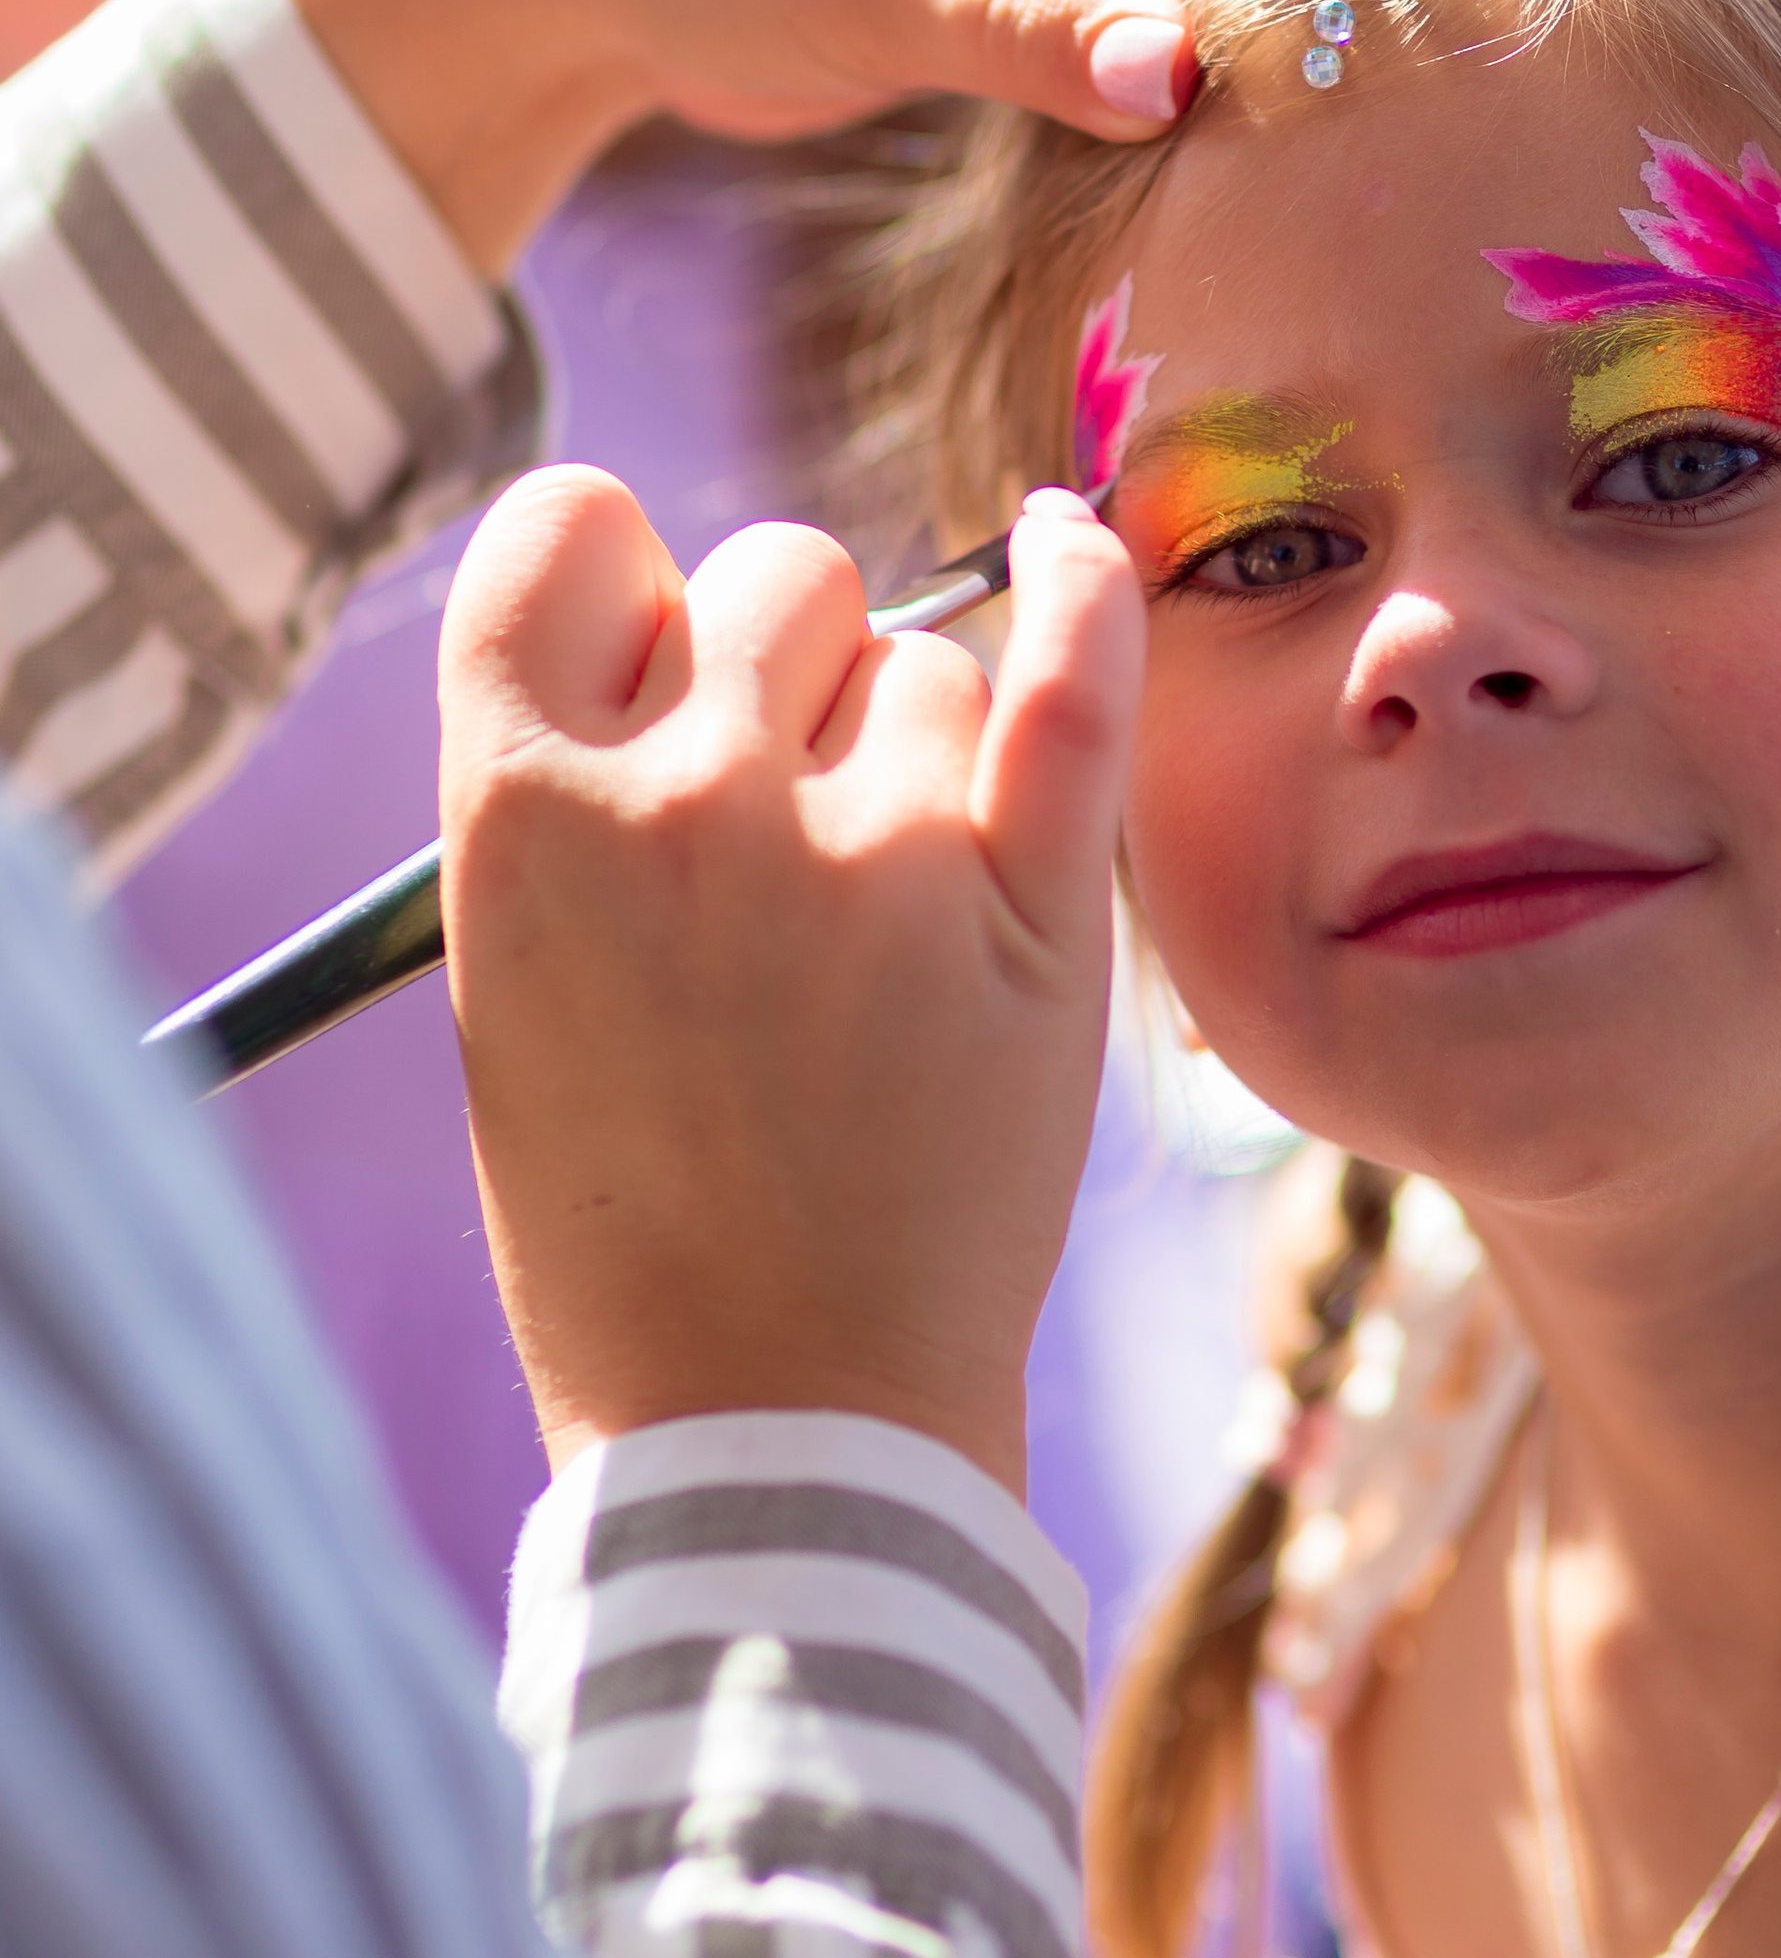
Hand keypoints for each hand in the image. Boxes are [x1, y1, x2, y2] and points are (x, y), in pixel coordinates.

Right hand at [437, 468, 1142, 1488]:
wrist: (775, 1426)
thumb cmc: (627, 1227)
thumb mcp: (520, 989)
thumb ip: (576, 797)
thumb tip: (671, 638)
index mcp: (521, 810)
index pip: (565, 530)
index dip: (616, 580)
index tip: (648, 644)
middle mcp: (692, 796)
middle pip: (768, 578)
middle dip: (780, 662)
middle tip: (782, 814)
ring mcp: (875, 847)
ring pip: (920, 660)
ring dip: (909, 741)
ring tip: (883, 913)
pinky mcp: (1034, 913)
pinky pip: (1072, 674)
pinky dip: (1083, 586)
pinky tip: (1066, 542)